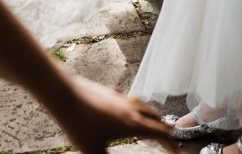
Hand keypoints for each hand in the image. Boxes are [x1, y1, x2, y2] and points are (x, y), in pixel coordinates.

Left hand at [52, 76, 176, 153]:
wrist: (64, 95)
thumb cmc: (79, 124)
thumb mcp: (93, 152)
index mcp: (132, 125)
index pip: (159, 134)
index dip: (171, 144)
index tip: (177, 153)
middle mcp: (130, 109)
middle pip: (155, 118)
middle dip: (165, 128)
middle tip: (170, 135)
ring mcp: (120, 99)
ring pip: (143, 105)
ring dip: (152, 115)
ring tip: (154, 120)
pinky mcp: (108, 92)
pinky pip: (127, 99)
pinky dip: (134, 105)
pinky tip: (127, 104)